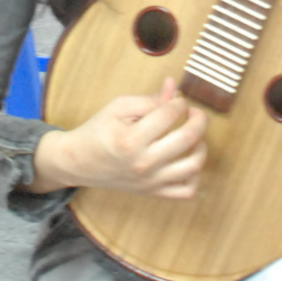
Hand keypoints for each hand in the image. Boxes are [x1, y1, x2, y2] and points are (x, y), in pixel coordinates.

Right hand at [33, 78, 207, 198]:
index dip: (179, 102)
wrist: (79, 162)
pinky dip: (195, 176)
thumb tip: (174, 87)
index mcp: (131, 139)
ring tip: (194, 137)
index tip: (177, 100)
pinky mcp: (153, 192)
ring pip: (193, 166)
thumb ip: (149, 99)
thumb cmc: (98, 131)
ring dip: (201, 146)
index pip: (169, 114)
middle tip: (194, 112)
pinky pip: (187, 191)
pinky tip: (188, 160)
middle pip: (187, 138)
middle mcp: (143, 163)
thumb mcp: (118, 108)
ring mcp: (150, 181)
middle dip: (199, 118)